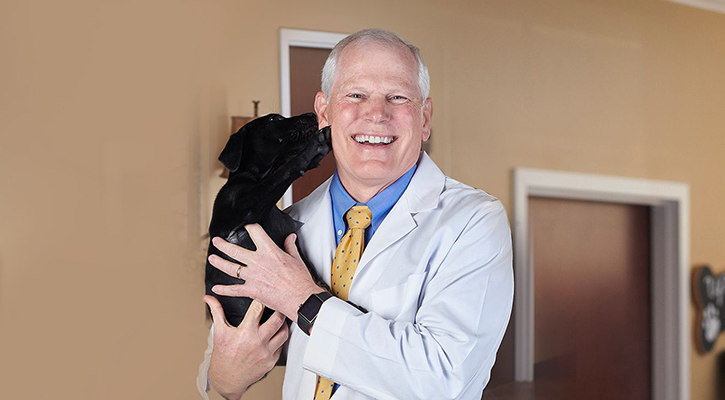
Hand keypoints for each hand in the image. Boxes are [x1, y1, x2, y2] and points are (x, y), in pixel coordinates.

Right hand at [204, 295, 287, 399]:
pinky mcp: (271, 361)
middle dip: (279, 309)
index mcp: (245, 332)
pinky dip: (280, 338)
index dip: (262, 298)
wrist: (227, 379)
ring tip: (280, 318)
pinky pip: (282, 346)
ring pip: (284, 332)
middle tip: (278, 304)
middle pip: (277, 319)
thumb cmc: (223, 356)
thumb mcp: (219, 331)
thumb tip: (209, 298)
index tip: (264, 293)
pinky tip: (276, 334)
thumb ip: (216, 312)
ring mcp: (266, 352)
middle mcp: (257, 342)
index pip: (258, 308)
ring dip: (283, 324)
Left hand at [208, 224, 323, 321]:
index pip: (255, 232)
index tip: (244, 224)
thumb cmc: (300, 280)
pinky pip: (234, 290)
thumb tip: (290, 237)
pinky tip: (216, 288)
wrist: (300, 299)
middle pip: (235, 250)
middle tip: (216, 241)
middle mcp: (258, 262)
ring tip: (212, 259)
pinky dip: (223, 289)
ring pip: (230, 268)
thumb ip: (290, 246)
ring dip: (219, 263)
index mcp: (270, 251)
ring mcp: (253, 277)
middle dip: (223, 244)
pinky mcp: (251, 291)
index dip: (248, 225)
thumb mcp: (296, 259)